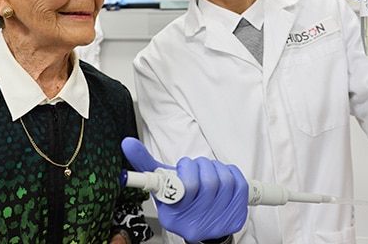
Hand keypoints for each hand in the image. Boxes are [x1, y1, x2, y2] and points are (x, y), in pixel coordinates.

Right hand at [121, 137, 247, 242]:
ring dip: (215, 167)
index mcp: (174, 217)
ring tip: (207, 171)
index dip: (184, 173)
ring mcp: (219, 222)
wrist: (200, 224)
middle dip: (200, 166)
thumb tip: (128, 143)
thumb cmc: (180, 201)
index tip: (181, 170)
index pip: (184, 188)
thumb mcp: (160, 186)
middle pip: (207, 182)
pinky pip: (239, 184)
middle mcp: (196, 224)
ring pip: (224, 180)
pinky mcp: (236, 216)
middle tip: (194, 166)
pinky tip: (221, 175)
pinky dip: (230, 172)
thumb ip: (145, 165)